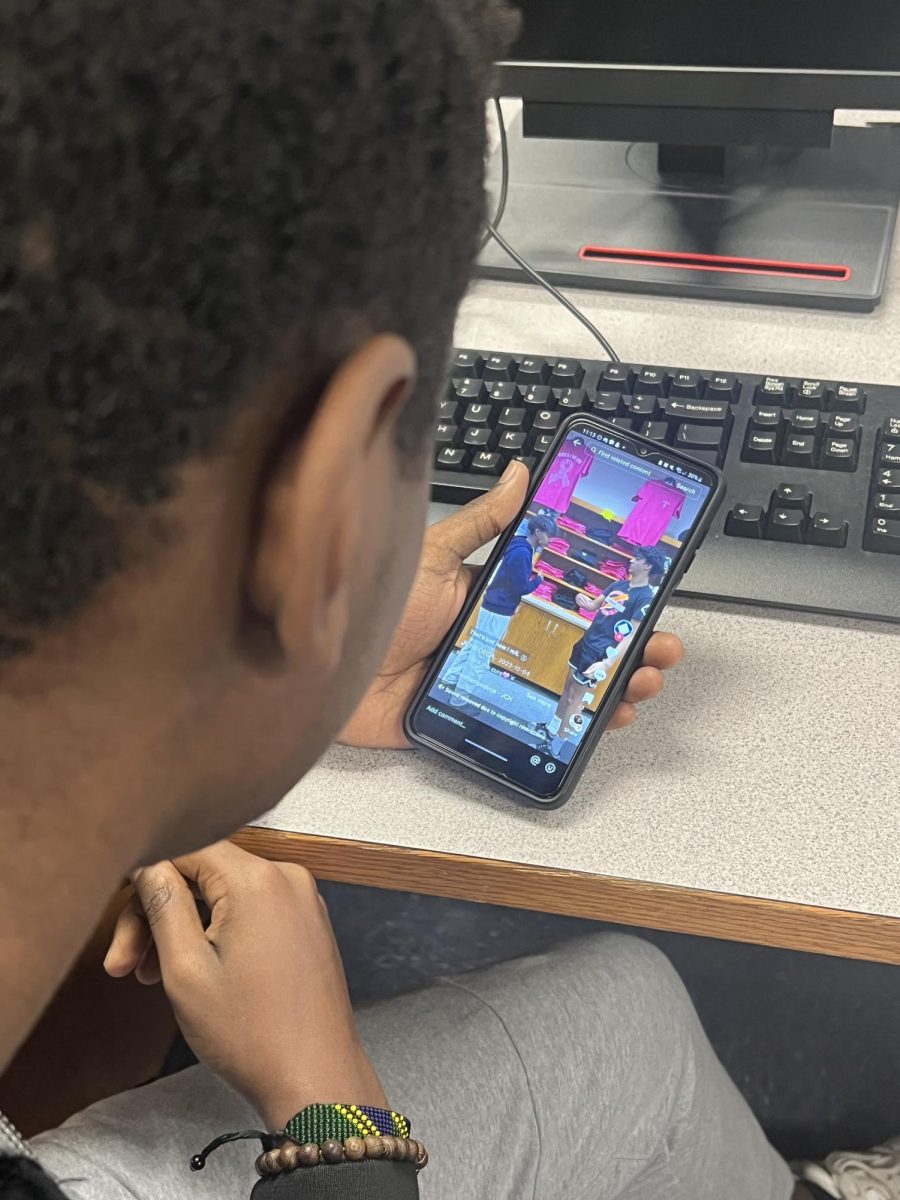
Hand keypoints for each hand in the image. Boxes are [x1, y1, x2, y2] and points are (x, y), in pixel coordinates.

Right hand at [104, 842, 384, 1127]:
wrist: (315, 1078)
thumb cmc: (254, 1034)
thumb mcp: (186, 969)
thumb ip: (162, 905)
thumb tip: (148, 864)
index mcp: (257, 879)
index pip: (185, 846)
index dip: (144, 883)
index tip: (124, 930)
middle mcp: (286, 877)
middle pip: (202, 872)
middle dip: (158, 916)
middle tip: (126, 967)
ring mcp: (301, 899)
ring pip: (223, 894)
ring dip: (183, 929)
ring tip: (154, 978)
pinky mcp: (307, 922)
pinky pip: (250, 909)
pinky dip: (217, 933)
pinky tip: (195, 971)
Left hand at [340, 461, 684, 745]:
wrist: (322, 668)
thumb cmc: (373, 607)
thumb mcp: (431, 555)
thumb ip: (480, 522)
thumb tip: (519, 474)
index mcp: (492, 597)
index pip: (563, 596)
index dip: (606, 599)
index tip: (644, 598)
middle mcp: (498, 640)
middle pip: (575, 646)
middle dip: (624, 647)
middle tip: (659, 647)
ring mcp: (491, 682)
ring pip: (564, 687)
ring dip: (610, 686)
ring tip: (641, 682)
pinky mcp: (475, 720)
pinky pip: (531, 728)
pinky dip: (570, 729)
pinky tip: (599, 721)